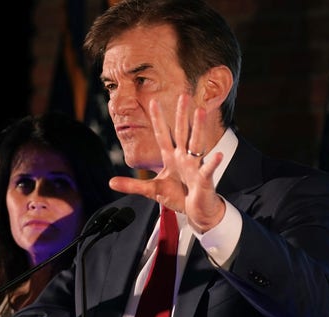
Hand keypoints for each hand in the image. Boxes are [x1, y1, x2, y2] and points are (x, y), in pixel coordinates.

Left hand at [109, 95, 225, 232]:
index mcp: (171, 158)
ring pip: (196, 144)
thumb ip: (131, 185)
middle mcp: (183, 158)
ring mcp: (194, 167)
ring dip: (198, 128)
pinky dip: (213, 163)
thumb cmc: (179, 196)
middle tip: (183, 95)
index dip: (157, 119)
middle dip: (182, 114)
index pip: (162, 134)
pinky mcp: (203, 179)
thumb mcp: (152, 190)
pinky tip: (218, 155)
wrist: (196, 210)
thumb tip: (110, 182)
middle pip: (181, 132)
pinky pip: (208, 170)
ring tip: (200, 111)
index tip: (152, 101)